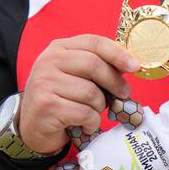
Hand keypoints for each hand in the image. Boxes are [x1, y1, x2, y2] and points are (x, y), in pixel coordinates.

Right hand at [19, 35, 138, 154]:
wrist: (33, 127)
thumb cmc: (62, 98)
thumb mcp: (77, 75)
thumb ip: (98, 65)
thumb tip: (130, 63)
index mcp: (59, 48)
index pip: (94, 42)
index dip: (118, 53)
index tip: (135, 66)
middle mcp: (48, 61)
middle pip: (94, 65)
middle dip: (114, 82)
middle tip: (123, 94)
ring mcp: (44, 83)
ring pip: (90, 92)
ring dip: (99, 106)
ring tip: (93, 111)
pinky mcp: (46, 105)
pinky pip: (83, 113)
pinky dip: (91, 121)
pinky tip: (85, 124)